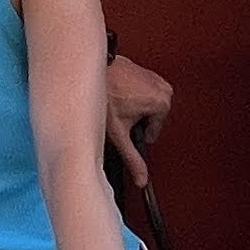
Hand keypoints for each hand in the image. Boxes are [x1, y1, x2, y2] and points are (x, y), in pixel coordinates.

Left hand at [104, 53, 172, 192]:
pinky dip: (129, 96)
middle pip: (150, 120)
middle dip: (133, 120)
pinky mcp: (145, 72)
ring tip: (116, 103)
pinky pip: (140, 93)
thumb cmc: (103, 95)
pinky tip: (116, 93)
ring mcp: (154, 78)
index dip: (134, 134)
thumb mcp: (117, 133)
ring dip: (131, 108)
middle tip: (117, 115)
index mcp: (162, 103)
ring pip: (145, 107)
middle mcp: (163, 88)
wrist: (86, 71)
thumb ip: (132, 159)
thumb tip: (141, 178)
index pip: (152, 133)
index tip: (121, 125)